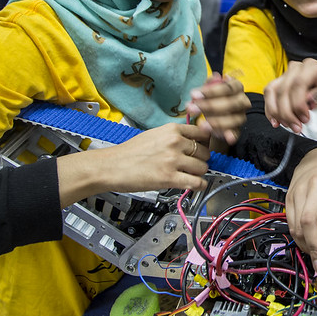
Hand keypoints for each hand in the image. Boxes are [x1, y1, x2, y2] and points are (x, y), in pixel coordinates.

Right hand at [58, 123, 210, 206]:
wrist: (111, 166)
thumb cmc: (129, 152)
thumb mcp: (154, 134)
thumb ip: (174, 136)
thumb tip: (191, 140)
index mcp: (172, 130)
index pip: (202, 133)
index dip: (205, 142)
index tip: (203, 148)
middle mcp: (175, 143)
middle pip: (204, 151)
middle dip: (201, 159)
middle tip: (193, 164)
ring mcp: (173, 160)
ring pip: (203, 167)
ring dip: (199, 173)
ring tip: (190, 174)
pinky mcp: (169, 178)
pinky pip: (196, 182)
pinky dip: (199, 185)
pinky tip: (195, 185)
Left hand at [187, 73, 250, 144]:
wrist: (214, 115)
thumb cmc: (211, 99)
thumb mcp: (208, 90)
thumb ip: (209, 84)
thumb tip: (215, 76)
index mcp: (236, 87)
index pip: (227, 88)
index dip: (210, 92)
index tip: (194, 95)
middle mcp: (243, 101)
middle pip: (231, 103)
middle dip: (210, 106)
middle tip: (193, 109)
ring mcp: (241, 116)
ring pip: (233, 119)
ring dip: (217, 122)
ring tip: (201, 124)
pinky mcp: (238, 129)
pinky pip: (236, 133)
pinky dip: (232, 135)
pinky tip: (228, 138)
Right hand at [264, 59, 316, 133]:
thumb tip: (308, 100)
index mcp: (312, 67)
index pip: (298, 84)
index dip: (298, 104)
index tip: (305, 119)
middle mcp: (297, 68)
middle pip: (283, 89)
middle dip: (287, 112)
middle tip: (297, 127)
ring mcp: (287, 74)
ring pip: (272, 91)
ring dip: (277, 112)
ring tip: (287, 125)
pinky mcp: (281, 82)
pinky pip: (270, 94)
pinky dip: (271, 109)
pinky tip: (276, 121)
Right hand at [285, 149, 316, 272]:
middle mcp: (315, 186)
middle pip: (310, 222)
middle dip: (315, 248)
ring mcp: (298, 191)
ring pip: (297, 225)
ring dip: (306, 246)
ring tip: (316, 258)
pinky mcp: (288, 197)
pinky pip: (291, 222)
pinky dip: (298, 238)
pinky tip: (307, 245)